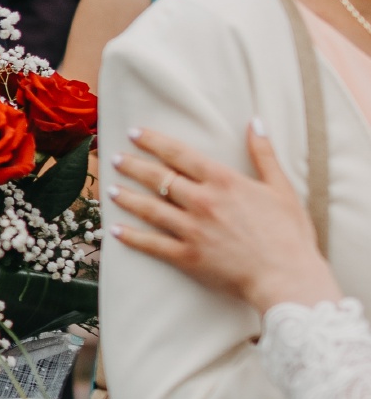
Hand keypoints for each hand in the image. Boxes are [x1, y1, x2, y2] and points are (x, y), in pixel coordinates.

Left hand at [108, 121, 340, 313]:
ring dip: (126, 197)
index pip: (180, 154)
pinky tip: (115, 230)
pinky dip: (132, 237)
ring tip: (109, 188)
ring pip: (150, 208)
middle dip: (133, 166)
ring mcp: (192, 230)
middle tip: (114, 158)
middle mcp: (202, 201)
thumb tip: (254, 122)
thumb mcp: (281, 187)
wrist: (286, 276)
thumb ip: (263, 153)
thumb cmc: (288, 234)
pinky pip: (153, 245)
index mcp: (223, 181)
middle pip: (158, 178)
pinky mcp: (188, 257)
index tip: (135, 133)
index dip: (154, 142)